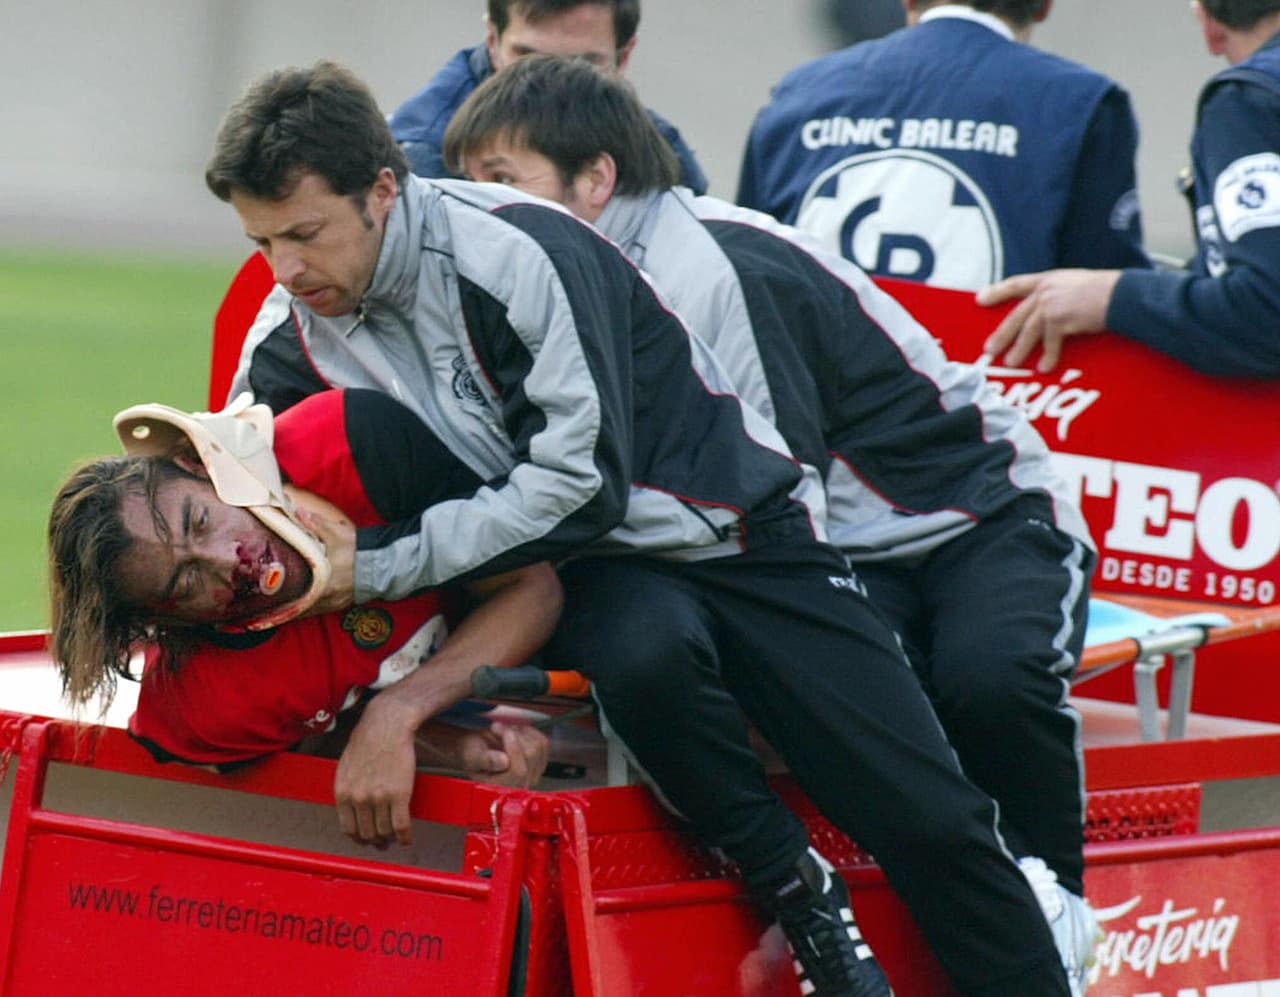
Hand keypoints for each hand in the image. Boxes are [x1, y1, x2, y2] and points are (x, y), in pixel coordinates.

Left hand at [244, 486, 356, 630]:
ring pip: (307, 613)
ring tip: (271, 615)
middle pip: (297, 611)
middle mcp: (326, 597)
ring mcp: (333, 603)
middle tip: (258, 616)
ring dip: (291, 613)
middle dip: (279, 613)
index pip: (295, 601)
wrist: (383, 562)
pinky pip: (318, 611)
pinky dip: (305, 611)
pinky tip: (296, 609)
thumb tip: (295, 510)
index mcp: (322, 583)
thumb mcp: (337, 533)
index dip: (277, 608)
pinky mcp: (340, 603)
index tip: (259, 611)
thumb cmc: (358, 549)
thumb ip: (315, 523)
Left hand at [334, 690, 422, 847]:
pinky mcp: (400, 794)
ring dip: (391, 839)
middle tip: (384, 843)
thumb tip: (352, 809)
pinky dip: (406, 837)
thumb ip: (347, 790)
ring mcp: (379, 798)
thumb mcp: (346, 767)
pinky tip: (408, 839)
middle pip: (367, 834)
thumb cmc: (368, 741)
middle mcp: (358, 799)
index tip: (367, 840)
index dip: (359, 838)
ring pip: (385, 832)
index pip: (349, 829)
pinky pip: (402, 826)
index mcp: (343, 793)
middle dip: (376, 842)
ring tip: (396, 838)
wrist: (387, 725)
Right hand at [454, 722, 549, 788]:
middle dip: (514, 735)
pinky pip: (544, 742)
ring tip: (503, 732)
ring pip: (539, 746)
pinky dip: (529, 733)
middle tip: (497, 728)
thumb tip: (504, 762)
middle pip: (531, 754)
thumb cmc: (471, 753)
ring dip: (521, 732)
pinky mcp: (539, 763)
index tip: (502, 731)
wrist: (474, 749)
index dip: (514, 747)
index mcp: (500, 788)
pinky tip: (514, 734)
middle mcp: (519, 786)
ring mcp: (532, 775)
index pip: (519, 771)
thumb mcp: (471, 755)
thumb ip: (486, 760)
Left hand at [977, 269, 1120, 372]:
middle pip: (1016, 315)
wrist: (1123, 295)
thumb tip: (1045, 313)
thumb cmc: (1106, 292)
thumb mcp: (1076, 285)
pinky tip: (1044, 368)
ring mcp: (1051, 304)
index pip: (1015, 283)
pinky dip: (1048, 357)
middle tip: (989, 350)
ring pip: (1028, 331)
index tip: (979, 299)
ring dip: (1019, 350)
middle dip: (1002, 334)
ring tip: (1011, 363)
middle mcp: (1046, 290)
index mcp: (1048, 279)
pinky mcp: (1060, 319)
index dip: (996, 291)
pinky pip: (1049, 343)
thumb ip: (1057, 294)